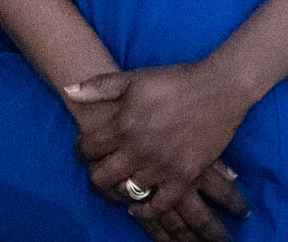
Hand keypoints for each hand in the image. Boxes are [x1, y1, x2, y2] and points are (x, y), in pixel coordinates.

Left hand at [65, 65, 254, 241]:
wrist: (219, 88)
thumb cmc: (175, 80)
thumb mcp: (134, 77)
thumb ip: (99, 86)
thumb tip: (69, 91)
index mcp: (124, 124)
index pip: (89, 148)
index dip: (82, 150)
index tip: (85, 151)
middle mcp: (139, 149)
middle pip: (102, 177)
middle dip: (95, 175)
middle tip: (98, 171)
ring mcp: (162, 166)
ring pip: (127, 191)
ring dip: (119, 189)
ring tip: (119, 183)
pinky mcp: (184, 177)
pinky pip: (159, 205)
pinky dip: (146, 210)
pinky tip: (138, 206)